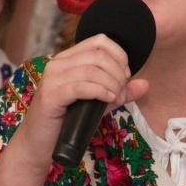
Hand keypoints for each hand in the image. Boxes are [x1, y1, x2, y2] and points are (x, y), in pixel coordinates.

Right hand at [13, 34, 148, 171]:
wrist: (39, 144)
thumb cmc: (68, 122)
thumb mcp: (100, 103)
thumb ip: (120, 91)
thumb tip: (145, 84)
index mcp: (68, 59)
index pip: (100, 41)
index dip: (119, 56)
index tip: (125, 76)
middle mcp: (58, 63)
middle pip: (99, 55)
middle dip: (118, 73)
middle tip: (122, 92)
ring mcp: (52, 78)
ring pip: (92, 70)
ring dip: (112, 84)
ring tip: (115, 99)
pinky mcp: (51, 95)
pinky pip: (82, 86)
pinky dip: (101, 92)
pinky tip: (108, 100)